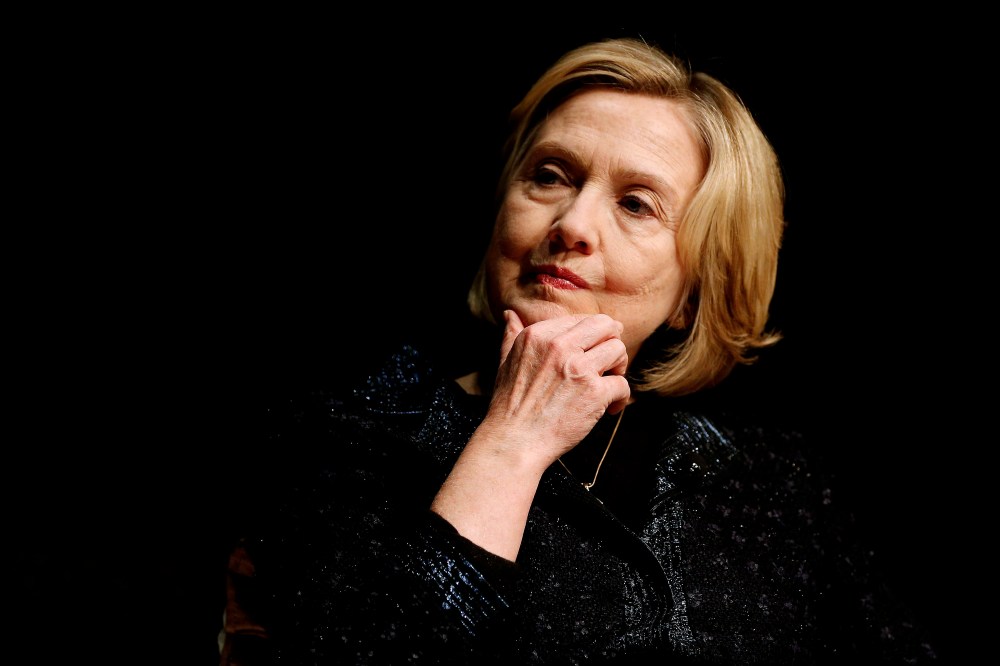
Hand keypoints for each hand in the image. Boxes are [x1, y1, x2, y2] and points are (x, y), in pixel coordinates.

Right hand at [483, 309, 629, 466]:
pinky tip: (609, 408)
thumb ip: (511, 335)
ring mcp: (578, 368)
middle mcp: (560, 346)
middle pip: (606, 326)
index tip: (591, 352)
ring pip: (619, 350)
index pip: (581, 319)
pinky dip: (620, 398)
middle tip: (608, 363)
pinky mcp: (594, 393)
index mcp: (539, 335)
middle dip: (611, 342)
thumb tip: (510, 314)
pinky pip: (622, 384)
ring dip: (618, 368)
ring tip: (607, 384)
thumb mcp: (504, 363)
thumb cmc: (509, 406)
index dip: (592, 336)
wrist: (514, 442)